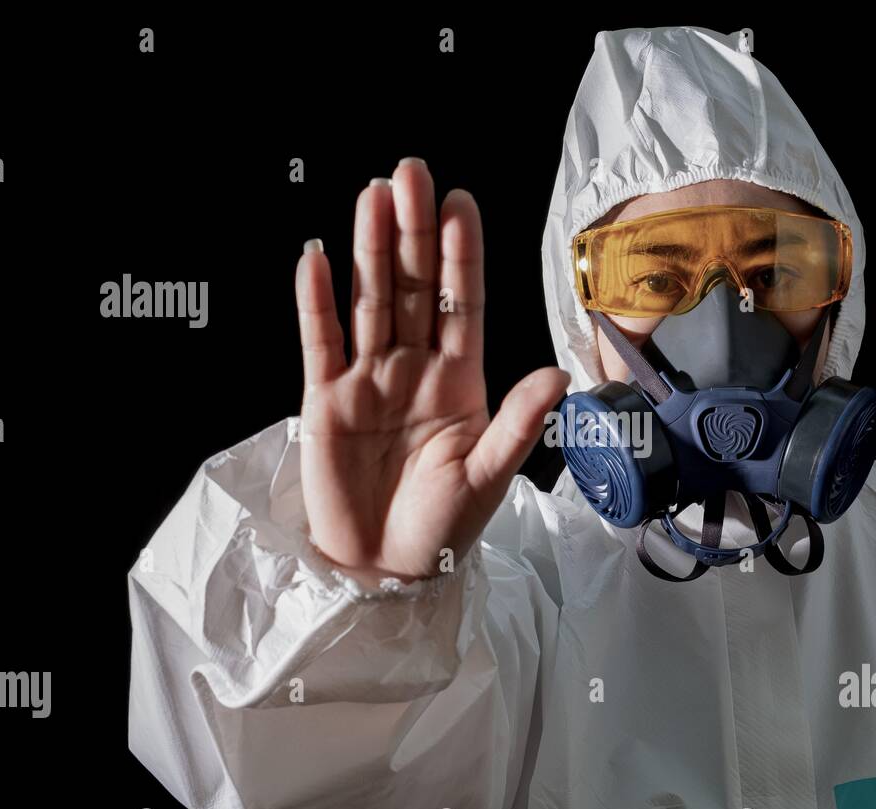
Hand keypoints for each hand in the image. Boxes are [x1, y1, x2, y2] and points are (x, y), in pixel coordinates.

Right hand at [295, 158, 569, 582]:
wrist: (387, 569)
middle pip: (416, 287)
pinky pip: (321, 342)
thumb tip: (558, 375)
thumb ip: (519, 424)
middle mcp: (416, 368)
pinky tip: (316, 259)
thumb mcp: (490, 476)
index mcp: (463, 381)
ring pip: (371, 301)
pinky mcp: (327, 400)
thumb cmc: (444, 527)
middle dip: (414, 231)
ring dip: (370, 250)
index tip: (462, 204)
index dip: (463, 255)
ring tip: (371, 196)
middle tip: (410, 172)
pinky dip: (317, 303)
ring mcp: (371, 380)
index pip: (465, 304)